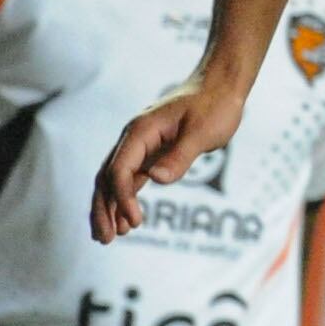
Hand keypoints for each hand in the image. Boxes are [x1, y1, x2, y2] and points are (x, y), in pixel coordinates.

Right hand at [94, 78, 247, 241]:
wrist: (221, 86)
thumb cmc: (215, 105)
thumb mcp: (203, 131)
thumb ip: (180, 155)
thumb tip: (155, 179)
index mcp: (140, 132)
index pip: (120, 170)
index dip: (123, 198)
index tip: (135, 223)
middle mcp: (134, 139)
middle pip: (107, 178)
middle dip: (103, 209)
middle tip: (104, 239)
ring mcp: (140, 146)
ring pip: (115, 181)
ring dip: (110, 208)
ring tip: (109, 237)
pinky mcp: (151, 152)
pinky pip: (130, 178)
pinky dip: (125, 198)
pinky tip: (126, 219)